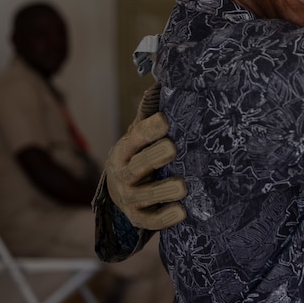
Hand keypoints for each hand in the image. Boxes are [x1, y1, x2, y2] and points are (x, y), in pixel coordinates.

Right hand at [105, 101, 186, 229]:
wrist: (120, 190)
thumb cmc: (138, 155)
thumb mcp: (138, 137)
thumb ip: (148, 115)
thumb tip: (164, 81)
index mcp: (124, 150)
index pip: (134, 138)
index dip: (148, 130)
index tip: (166, 120)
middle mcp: (123, 174)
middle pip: (136, 166)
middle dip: (154, 157)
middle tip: (173, 149)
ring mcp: (128, 198)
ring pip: (143, 195)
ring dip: (162, 190)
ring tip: (183, 186)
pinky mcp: (137, 217)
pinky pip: (149, 221)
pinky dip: (165, 219)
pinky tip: (182, 212)